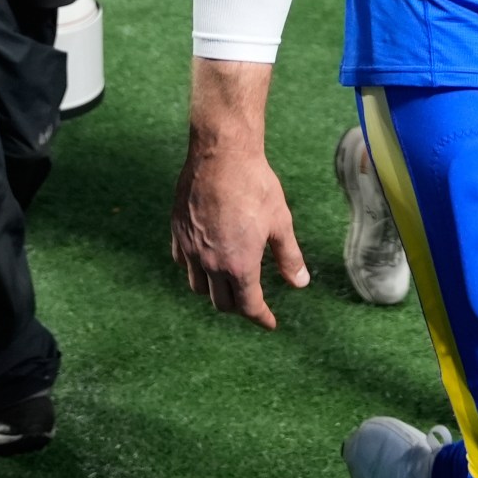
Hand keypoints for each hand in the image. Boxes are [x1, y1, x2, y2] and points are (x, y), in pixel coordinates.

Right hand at [170, 137, 308, 328]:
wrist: (221, 155)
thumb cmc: (255, 186)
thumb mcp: (280, 223)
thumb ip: (288, 257)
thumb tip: (300, 283)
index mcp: (238, 264)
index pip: (248, 305)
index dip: (261, 317)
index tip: (270, 322)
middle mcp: (210, 262)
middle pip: (221, 302)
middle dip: (239, 306)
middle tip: (252, 301)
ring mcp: (189, 248)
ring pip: (198, 286)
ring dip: (215, 291)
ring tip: (229, 282)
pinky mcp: (177, 231)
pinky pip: (182, 263)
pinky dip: (195, 270)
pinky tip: (206, 260)